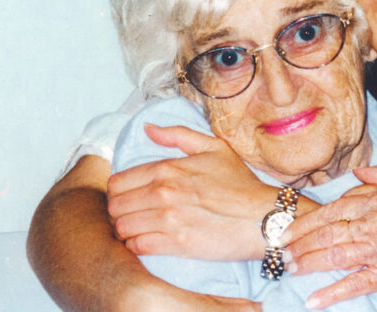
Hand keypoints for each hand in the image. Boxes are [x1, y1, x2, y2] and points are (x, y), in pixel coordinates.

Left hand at [107, 124, 274, 260]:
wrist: (262, 216)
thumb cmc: (241, 183)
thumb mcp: (214, 148)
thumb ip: (177, 134)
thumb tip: (148, 129)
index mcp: (167, 168)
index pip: (118, 182)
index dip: (119, 191)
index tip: (129, 197)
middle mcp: (162, 193)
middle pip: (115, 206)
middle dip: (119, 211)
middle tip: (131, 214)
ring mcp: (167, 219)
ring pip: (122, 227)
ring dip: (125, 229)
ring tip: (138, 229)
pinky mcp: (175, 244)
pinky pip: (136, 246)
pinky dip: (136, 245)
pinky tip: (148, 241)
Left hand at [285, 163, 376, 308]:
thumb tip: (360, 171)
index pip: (334, 209)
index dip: (307, 220)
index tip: (288, 229)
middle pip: (328, 233)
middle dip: (299, 244)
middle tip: (279, 253)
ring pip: (336, 256)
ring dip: (308, 264)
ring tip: (288, 270)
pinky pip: (357, 284)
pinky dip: (334, 292)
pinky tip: (315, 299)